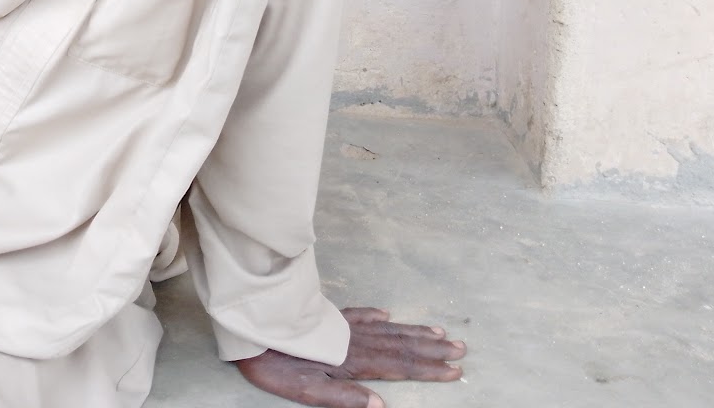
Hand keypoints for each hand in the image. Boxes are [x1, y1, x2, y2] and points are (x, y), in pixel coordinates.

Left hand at [233, 307, 464, 407]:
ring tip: (440, 333)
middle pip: (401, 345)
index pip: (399, 366)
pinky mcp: (328, 318)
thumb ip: (344, 398)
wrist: (252, 331)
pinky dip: (377, 316)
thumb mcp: (307, 392)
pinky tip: (388, 315)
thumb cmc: (277, 367)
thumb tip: (381, 405)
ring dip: (414, 332)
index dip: (428, 370)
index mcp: (353, 362)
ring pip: (387, 329)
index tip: (455, 370)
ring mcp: (343, 327)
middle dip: (432, 349)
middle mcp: (354, 341)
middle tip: (461, 348)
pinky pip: (360, 315)